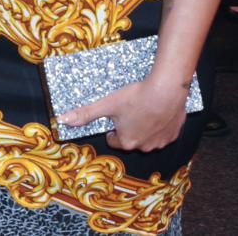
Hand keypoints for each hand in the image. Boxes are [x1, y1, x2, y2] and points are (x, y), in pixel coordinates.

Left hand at [60, 75, 186, 151]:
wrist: (167, 90)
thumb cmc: (136, 96)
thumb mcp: (108, 103)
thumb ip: (86, 113)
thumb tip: (63, 120)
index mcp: (126, 142)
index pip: (113, 139)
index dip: (113, 126)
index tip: (116, 114)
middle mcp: (143, 147)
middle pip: (131, 138)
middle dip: (129, 127)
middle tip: (131, 108)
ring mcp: (160, 142)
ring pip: (148, 136)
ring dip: (146, 126)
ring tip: (145, 107)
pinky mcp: (174, 134)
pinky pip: (164, 132)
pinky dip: (161, 124)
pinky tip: (159, 109)